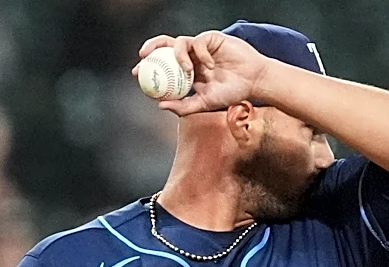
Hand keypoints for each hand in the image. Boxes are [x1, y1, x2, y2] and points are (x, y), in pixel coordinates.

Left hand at [133, 31, 269, 115]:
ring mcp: (199, 47)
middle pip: (165, 46)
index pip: (161, 65)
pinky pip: (199, 42)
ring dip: (179, 56)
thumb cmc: (229, 93)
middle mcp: (189, 57)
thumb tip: (159, 105)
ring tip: (188, 70)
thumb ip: (182, 106)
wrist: (251, 82)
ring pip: (179, 42)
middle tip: (142, 57)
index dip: (147, 66)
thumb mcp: (202, 104)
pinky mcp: (211, 38)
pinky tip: (210, 67)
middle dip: (151, 47)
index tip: (136, 74)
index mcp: (184, 72)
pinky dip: (201, 55)